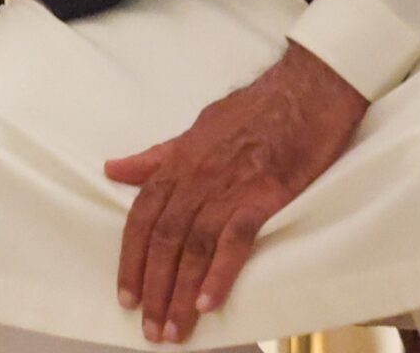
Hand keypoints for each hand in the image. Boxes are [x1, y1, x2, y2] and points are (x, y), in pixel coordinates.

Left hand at [105, 41, 366, 342]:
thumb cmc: (253, 111)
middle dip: (152, 286)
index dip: (131, 259)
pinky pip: (234, 238)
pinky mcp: (263, 195)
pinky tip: (208, 302)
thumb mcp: (195, 129)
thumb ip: (157, 158)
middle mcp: (196, 176)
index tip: (126, 296)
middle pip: (163, 238)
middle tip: (149, 330)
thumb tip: (114, 170)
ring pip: (193, 244)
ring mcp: (228, 185)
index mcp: (178, 162)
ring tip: (173, 330)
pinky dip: (220, 272)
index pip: (143, 217)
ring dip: (179, 291)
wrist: (305, 91)